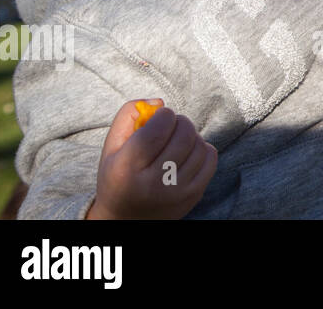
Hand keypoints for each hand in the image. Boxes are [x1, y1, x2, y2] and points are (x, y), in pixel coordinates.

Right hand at [87, 99, 217, 218]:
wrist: (125, 219)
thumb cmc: (118, 175)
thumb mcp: (111, 146)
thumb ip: (128, 115)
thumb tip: (159, 102)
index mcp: (127, 169)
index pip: (158, 129)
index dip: (164, 114)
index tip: (160, 116)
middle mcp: (153, 184)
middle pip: (183, 135)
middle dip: (180, 121)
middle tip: (171, 125)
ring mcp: (176, 192)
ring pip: (199, 145)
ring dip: (191, 135)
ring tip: (177, 140)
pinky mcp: (193, 196)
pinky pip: (210, 159)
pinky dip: (203, 149)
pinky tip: (188, 152)